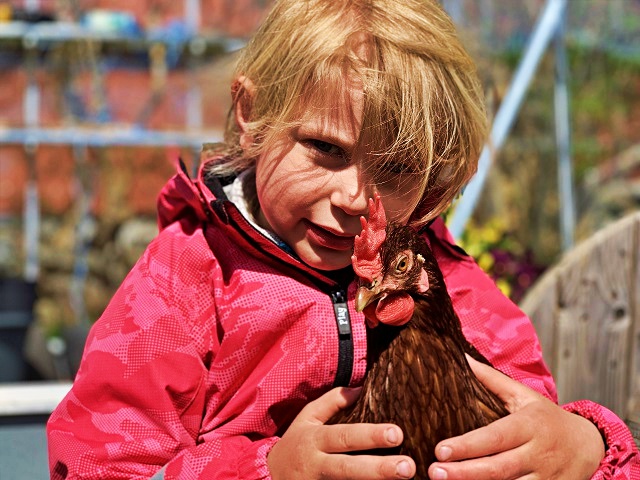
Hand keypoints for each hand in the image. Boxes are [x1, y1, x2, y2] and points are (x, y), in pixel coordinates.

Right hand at [267, 387, 415, 478]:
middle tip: (408, 467)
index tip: (397, 433)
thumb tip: (359, 389)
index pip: (344, 436)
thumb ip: (331, 402)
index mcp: (315, 440)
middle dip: (379, 469)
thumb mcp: (307, 418)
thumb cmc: (295, 443)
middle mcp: (316, 465)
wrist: (266, 477)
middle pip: (348, 468)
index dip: (370, 435)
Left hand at [428, 356, 604, 479]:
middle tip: (434, 472)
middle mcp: (538, 454)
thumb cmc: (547, 418)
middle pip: (498, 468)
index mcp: (529, 426)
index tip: (440, 450)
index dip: (467, 446)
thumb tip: (462, 358)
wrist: (589, 446)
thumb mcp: (523, 395)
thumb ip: (492, 380)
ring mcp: (545, 478)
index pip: (494, 437)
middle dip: (464, 472)